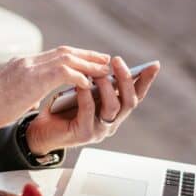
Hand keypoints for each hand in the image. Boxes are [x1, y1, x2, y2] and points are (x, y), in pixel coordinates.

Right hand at [0, 46, 110, 130]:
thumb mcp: (9, 96)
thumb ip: (24, 93)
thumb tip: (32, 100)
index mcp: (23, 64)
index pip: (55, 55)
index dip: (76, 56)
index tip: (90, 60)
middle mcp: (28, 61)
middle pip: (65, 52)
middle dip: (87, 55)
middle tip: (105, 60)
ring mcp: (29, 67)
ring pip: (67, 58)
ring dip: (88, 63)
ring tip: (104, 70)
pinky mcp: (31, 78)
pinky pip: (63, 72)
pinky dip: (78, 75)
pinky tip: (89, 83)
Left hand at [24, 57, 159, 154]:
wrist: (41, 130)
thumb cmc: (63, 109)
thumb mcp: (84, 92)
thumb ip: (97, 83)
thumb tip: (106, 63)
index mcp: (115, 111)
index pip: (136, 95)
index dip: (146, 81)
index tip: (154, 65)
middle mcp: (112, 122)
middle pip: (130, 102)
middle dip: (126, 80)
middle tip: (117, 61)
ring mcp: (100, 130)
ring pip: (113, 107)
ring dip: (107, 87)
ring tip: (98, 73)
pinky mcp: (84, 134)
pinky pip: (89, 111)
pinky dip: (86, 95)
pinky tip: (81, 84)